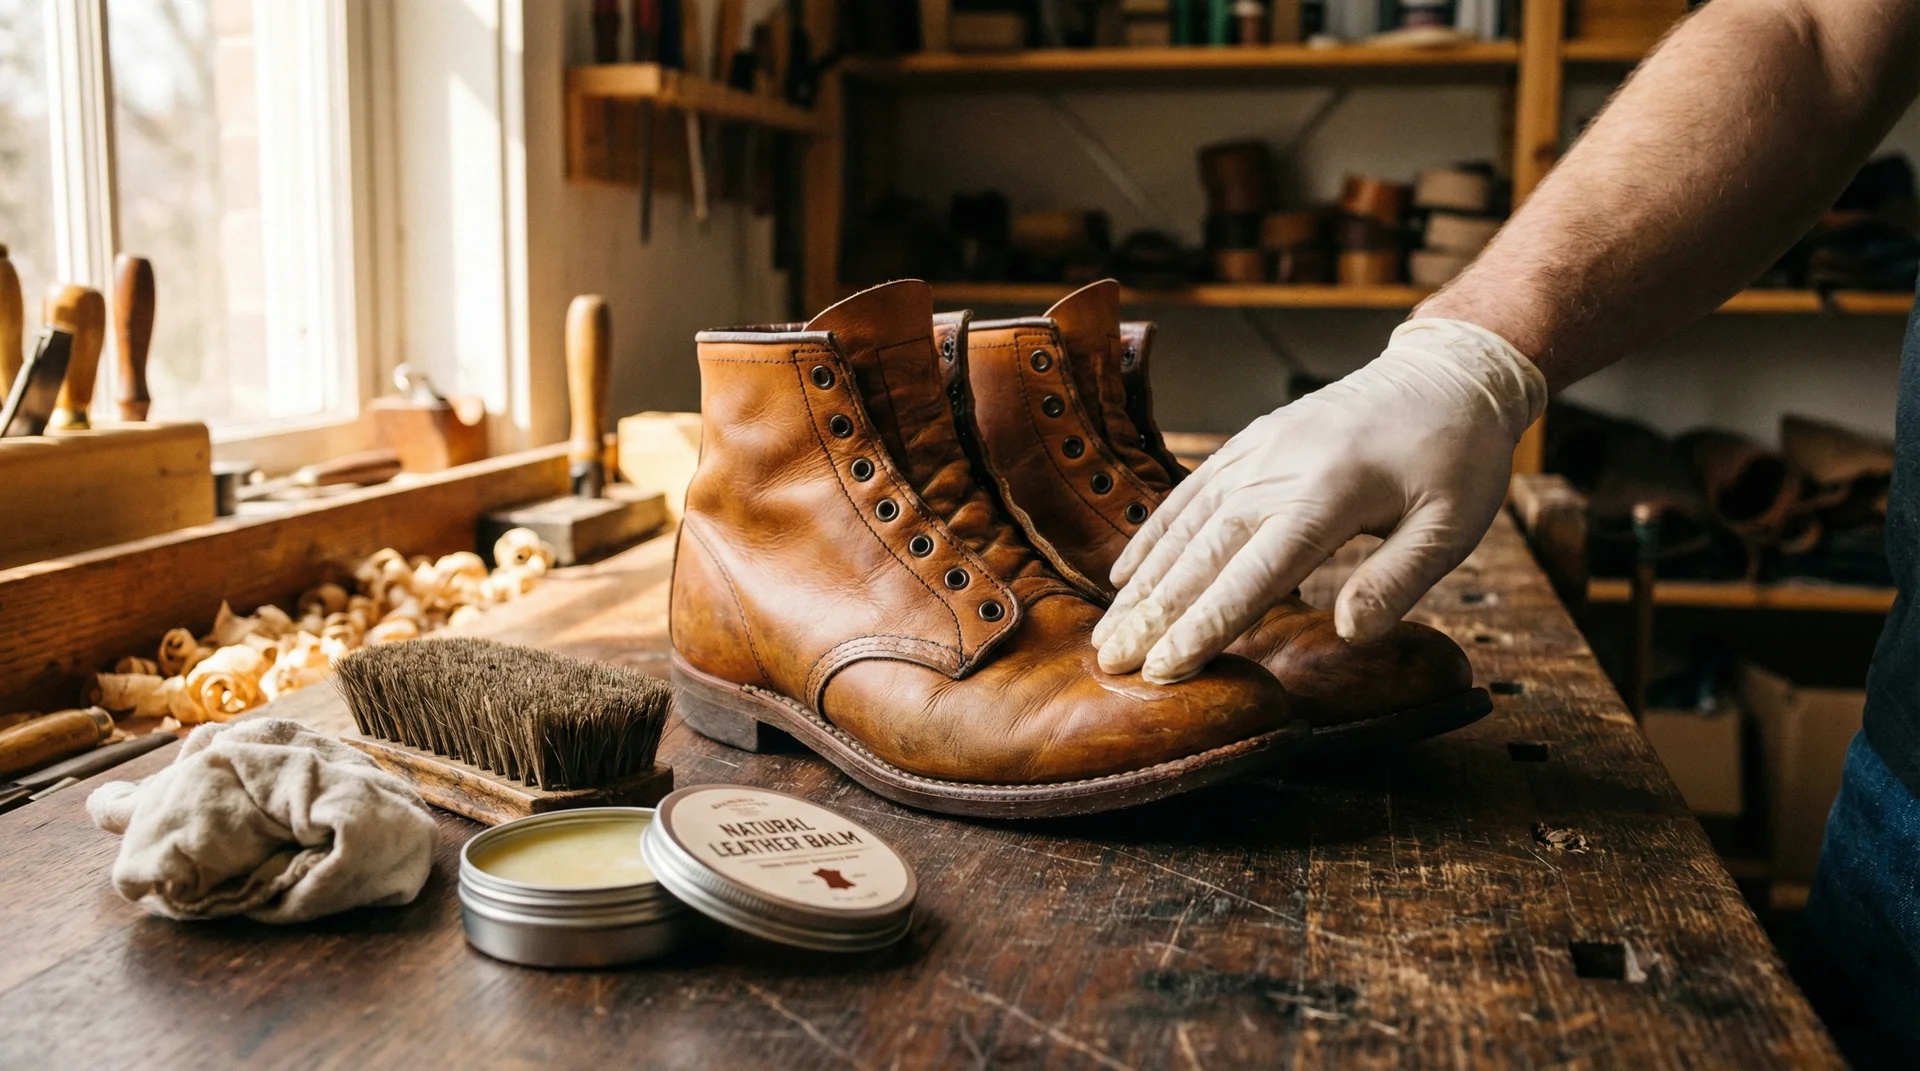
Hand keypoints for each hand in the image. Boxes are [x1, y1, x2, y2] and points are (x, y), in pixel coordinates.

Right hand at [1092, 319, 1547, 683]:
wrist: (1449, 372)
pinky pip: (1190, 493)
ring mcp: (1258, 453)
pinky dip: (1153, 534)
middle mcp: (1278, 471)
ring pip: (1185, 525)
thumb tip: (1346, 634)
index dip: (1206, 626)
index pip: (1253, 576)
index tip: (1166, 668)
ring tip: (1107, 630)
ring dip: (1143, 582)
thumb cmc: (1459, 456)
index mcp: (1328, 497)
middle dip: (1153, 613)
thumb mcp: (1454, 525)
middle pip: (1202, 554)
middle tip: (1112, 662)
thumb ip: (1398, 580)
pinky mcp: (1252, 443)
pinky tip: (1127, 573)